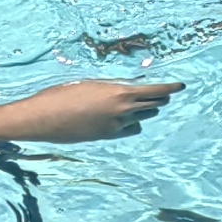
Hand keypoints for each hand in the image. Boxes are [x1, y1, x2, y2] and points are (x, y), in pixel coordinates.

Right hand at [0, 79, 181, 143]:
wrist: (41, 118)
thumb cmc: (61, 94)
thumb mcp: (91, 85)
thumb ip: (112, 88)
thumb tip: (126, 89)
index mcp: (118, 94)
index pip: (154, 92)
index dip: (169, 88)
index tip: (180, 86)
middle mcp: (120, 112)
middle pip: (152, 106)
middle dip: (159, 99)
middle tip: (166, 93)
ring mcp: (113, 127)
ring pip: (141, 119)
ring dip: (146, 111)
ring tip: (148, 104)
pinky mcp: (105, 137)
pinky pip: (128, 130)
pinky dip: (132, 123)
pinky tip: (127, 118)